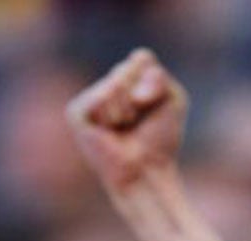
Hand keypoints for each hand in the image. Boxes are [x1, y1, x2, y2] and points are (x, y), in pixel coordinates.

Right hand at [67, 48, 188, 192]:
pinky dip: (111, 114)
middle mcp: (105, 85)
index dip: (154, 82)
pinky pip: (98, 96)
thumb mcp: (173, 100)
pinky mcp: (76, 113)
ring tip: (123, 129)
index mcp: (126, 79)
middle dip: (142, 96)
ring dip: (127, 110)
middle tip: (137, 122)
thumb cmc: (159, 140)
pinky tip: (109, 132)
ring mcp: (89, 99)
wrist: (146, 172)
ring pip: (114, 83)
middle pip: (127, 68)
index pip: (141, 58)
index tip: (155, 107)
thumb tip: (125, 87)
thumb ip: (158, 76)